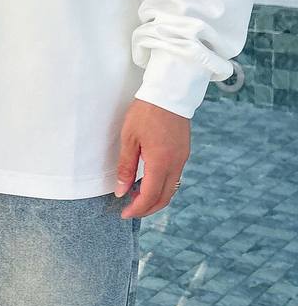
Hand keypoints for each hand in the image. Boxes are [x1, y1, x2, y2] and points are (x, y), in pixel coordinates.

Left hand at [115, 98, 189, 218]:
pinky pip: (174, 177)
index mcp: (160, 162)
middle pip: (164, 198)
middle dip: (147, 209)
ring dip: (155, 197)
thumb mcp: (129, 138)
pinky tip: (147, 179)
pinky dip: (162, 185)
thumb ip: (125, 167)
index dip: (137, 209)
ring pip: (171, 188)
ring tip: (136, 195)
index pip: (150, 196)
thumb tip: (121, 191)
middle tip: (130, 210)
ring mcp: (182, 158)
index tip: (124, 213)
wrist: (169, 92)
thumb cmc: (145, 112)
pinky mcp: (184, 152)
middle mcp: (175, 164)